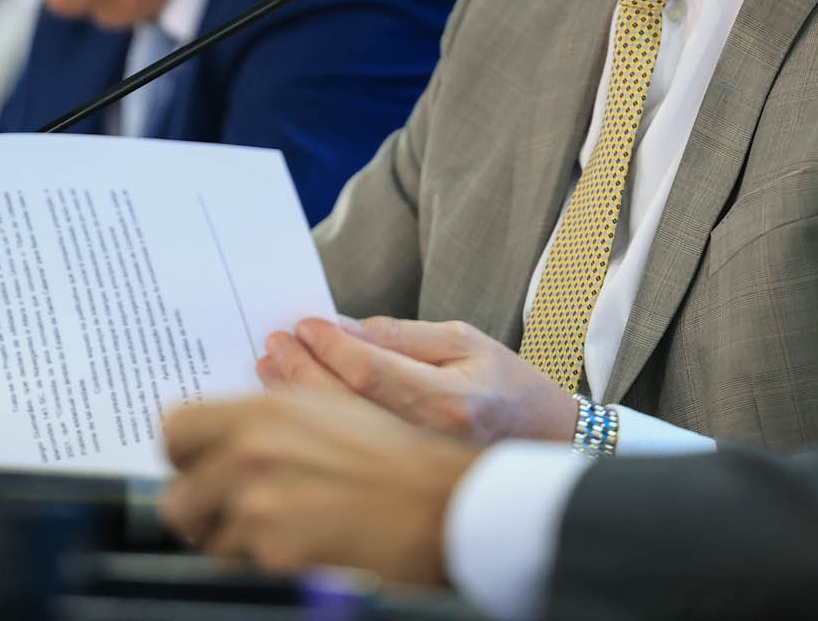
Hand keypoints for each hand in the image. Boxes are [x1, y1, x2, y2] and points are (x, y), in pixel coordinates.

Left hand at [160, 391, 479, 583]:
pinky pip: (240, 571)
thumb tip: (214, 438)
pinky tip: (307, 551)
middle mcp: (250, 450)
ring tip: (293, 532)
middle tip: (244, 518)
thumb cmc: (392, 460)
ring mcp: (258, 503)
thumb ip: (262, 421)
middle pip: (178, 498)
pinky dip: (267, 569)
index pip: (173, 431)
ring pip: (209, 541)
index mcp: (260, 411)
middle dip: (205, 515)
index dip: (186, 459)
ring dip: (239, 546)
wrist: (442, 505)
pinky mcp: (274, 552)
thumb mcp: (325, 412)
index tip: (201, 473)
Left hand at [256, 315, 576, 446]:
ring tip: (272, 368)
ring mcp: (414, 472)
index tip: (305, 326)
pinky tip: (293, 409)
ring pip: (336, 436)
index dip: (330, 346)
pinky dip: (313, 431)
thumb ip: (401, 337)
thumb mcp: (465, 342)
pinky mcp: (404, 490)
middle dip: (300, 371)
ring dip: (295, 400)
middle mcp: (427, 441)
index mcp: (448, 401)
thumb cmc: (509, 390)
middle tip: (274, 344)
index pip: (368, 370)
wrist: (546, 448)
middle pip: (343, 405)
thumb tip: (342, 329)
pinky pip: (345, 459)